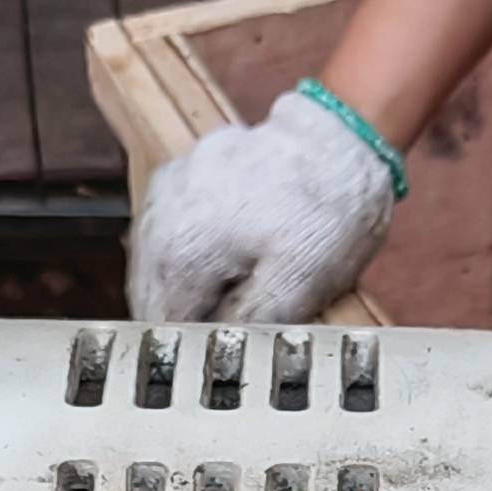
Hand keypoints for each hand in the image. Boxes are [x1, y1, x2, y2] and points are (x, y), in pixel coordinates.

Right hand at [125, 90, 396, 325]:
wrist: (339, 136)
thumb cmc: (325, 210)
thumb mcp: (298, 287)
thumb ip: (245, 328)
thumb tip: (214, 354)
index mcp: (179, 250)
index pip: (163, 327)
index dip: (194, 348)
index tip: (225, 351)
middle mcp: (157, 218)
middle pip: (152, 297)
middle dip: (188, 317)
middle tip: (234, 324)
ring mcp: (163, 192)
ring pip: (154, 267)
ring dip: (185, 287)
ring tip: (233, 288)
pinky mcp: (175, 178)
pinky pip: (165, 234)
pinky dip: (187, 254)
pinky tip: (223, 258)